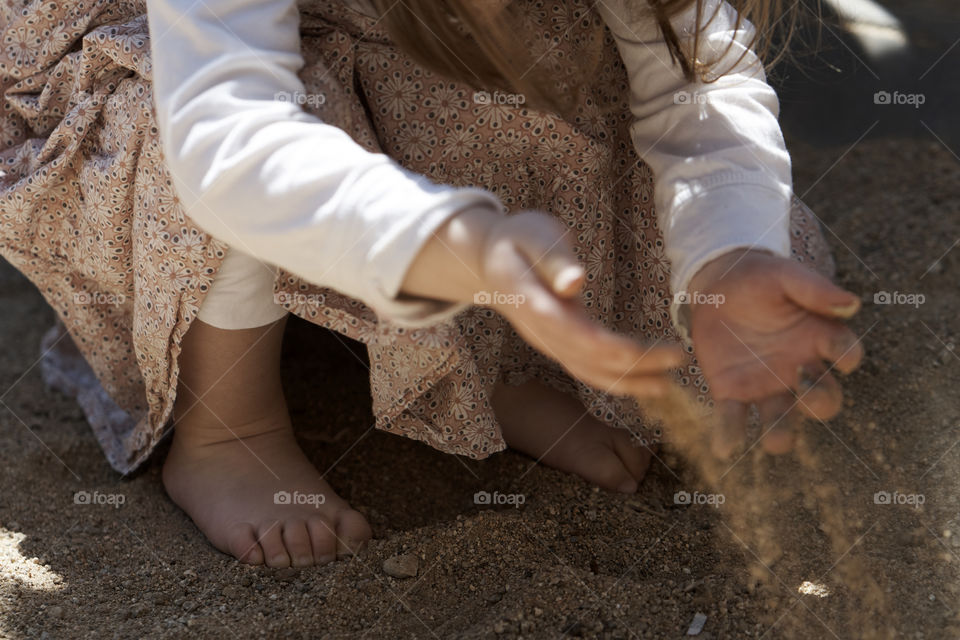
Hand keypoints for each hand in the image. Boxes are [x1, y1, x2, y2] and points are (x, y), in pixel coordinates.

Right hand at [401, 206, 683, 397]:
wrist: (487, 260)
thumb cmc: (518, 239)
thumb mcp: (534, 235)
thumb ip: (554, 259)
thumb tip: (575, 282)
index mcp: (536, 304)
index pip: (583, 337)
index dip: (623, 350)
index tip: (663, 349)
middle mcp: (542, 332)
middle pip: (591, 360)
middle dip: (637, 367)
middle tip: (679, 361)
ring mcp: (547, 342)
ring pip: (588, 371)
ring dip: (627, 382)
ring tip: (666, 386)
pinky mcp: (556, 344)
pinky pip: (585, 368)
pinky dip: (614, 379)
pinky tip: (641, 381)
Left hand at [686, 249, 863, 456]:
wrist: (718, 286)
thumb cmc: (760, 279)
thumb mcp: (784, 276)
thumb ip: (814, 289)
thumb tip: (851, 303)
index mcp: (819, 337)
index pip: (845, 352)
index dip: (847, 356)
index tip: (842, 357)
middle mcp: (800, 369)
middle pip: (823, 397)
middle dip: (819, 402)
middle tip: (805, 393)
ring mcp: (767, 384)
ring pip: (782, 417)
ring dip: (781, 431)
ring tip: (775, 442)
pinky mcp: (732, 391)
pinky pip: (734, 417)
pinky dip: (730, 434)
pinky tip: (723, 448)